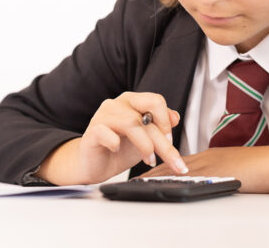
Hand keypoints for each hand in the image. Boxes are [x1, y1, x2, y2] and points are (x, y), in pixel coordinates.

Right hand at [37, 92, 187, 184]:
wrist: (94, 166)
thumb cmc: (119, 150)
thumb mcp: (146, 138)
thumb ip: (160, 126)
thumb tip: (175, 117)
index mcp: (132, 102)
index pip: (156, 101)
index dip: (166, 122)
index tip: (170, 142)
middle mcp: (118, 104)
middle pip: (147, 111)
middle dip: (163, 139)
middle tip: (171, 158)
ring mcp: (103, 116)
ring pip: (131, 122)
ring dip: (145, 145)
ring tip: (149, 160)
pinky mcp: (92, 131)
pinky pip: (106, 133)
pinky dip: (115, 143)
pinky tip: (117, 150)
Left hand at [139, 145, 268, 192]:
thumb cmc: (259, 168)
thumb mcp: (233, 170)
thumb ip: (218, 175)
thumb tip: (207, 185)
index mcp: (209, 157)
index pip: (178, 162)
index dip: (160, 168)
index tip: (145, 175)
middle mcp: (205, 158)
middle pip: (172, 164)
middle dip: (152, 172)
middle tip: (134, 181)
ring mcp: (209, 164)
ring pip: (177, 169)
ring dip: (157, 176)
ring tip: (139, 184)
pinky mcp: (215, 172)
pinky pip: (189, 177)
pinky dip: (174, 181)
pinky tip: (162, 187)